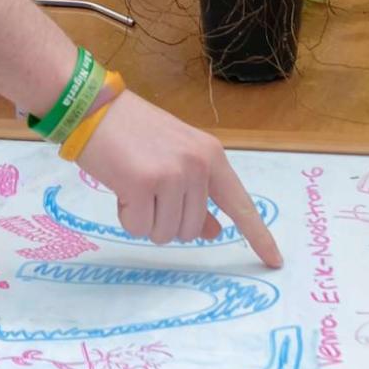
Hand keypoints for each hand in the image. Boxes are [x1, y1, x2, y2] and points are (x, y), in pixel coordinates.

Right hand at [78, 92, 282, 268]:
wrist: (93, 106)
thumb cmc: (133, 131)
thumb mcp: (175, 156)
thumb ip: (198, 192)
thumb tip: (215, 231)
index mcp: (211, 156)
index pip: (241, 203)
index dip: (259, 235)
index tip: (276, 262)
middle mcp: (197, 166)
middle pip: (193, 231)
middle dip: (167, 220)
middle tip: (148, 187)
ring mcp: (172, 175)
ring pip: (165, 233)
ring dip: (146, 219)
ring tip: (134, 183)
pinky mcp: (142, 185)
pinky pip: (139, 228)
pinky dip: (126, 216)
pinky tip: (121, 186)